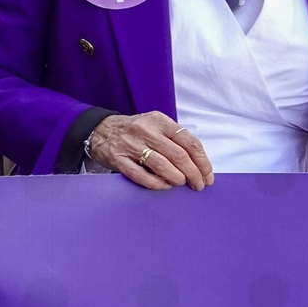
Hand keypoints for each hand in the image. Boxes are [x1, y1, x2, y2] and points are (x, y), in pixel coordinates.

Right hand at [86, 112, 213, 190]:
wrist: (100, 130)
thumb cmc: (134, 131)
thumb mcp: (155, 125)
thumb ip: (174, 139)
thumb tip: (198, 164)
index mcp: (159, 121)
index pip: (189, 141)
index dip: (202, 161)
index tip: (207, 175)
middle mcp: (145, 131)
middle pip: (178, 156)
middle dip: (193, 174)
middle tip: (198, 185)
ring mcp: (130, 145)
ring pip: (161, 166)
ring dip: (176, 178)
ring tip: (181, 183)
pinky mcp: (118, 159)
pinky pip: (141, 176)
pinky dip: (156, 184)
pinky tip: (164, 185)